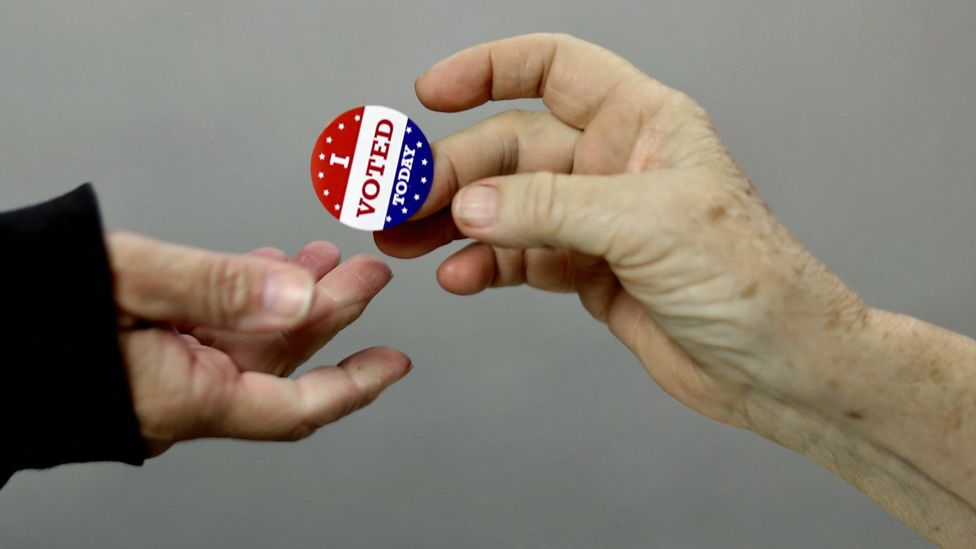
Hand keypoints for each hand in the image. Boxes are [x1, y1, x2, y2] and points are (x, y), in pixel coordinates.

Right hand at [107, 231, 409, 455]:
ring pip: (244, 343)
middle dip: (327, 311)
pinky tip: (266, 269)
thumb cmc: (27, 300)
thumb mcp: (130, 281)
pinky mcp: (138, 358)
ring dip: (286, 297)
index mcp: (180, 399)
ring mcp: (156, 380)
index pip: (294, 408)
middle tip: (365, 272)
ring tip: (322, 257)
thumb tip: (300, 295)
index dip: (354, 385)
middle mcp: (174, 400)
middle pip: (276, 363)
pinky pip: (208, 336)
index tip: (395, 364)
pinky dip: (242, 299)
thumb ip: (219, 289)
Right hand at [378, 34, 975, 543]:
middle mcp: (616, 163)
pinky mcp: (588, 271)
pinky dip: (484, 266)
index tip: (431, 94)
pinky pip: (519, 257)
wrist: (778, 369)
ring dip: (452, 222)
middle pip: (512, 148)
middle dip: (452, 172)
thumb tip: (467, 202)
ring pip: (506, 206)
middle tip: (398, 202)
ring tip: (403, 242)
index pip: (553, 68)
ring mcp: (599, 220)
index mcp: (644, 122)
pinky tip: (459, 279)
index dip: (489, 70)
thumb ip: (550, 208)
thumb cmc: (752, 283)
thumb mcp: (647, 226)